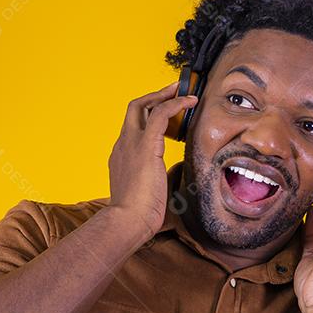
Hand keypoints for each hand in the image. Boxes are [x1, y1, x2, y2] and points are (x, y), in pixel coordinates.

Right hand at [108, 81, 197, 238]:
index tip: (166, 112)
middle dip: (154, 96)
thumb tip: (177, 173)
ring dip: (165, 95)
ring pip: (144, 106)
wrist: (127, 222)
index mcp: (122, 157)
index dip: (149, 116)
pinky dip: (176, 104)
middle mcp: (123, 145)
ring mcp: (131, 143)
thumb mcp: (149, 193)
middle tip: (174, 90)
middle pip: (134, 109)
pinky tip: (191, 102)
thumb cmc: (138, 216)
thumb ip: (161, 179)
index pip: (133, 128)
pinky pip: (161, 114)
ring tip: (184, 90)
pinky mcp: (145, 145)